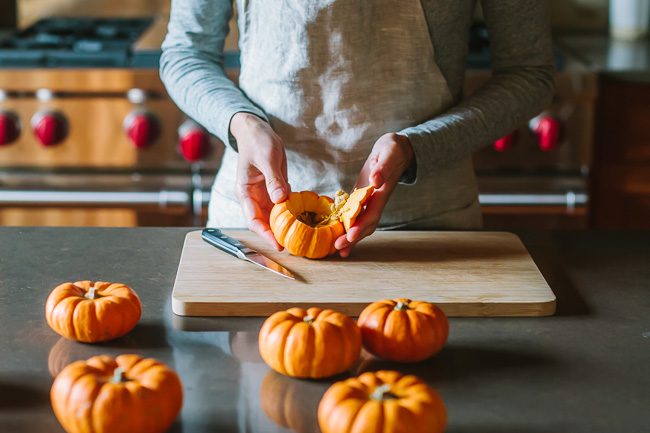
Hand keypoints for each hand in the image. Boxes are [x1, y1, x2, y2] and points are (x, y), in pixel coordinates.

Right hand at [230, 112, 289, 249]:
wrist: (258, 131)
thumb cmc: (257, 141)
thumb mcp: (266, 158)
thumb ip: (273, 179)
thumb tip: (280, 199)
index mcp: (245, 192)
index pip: (253, 220)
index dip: (265, 234)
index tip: (278, 244)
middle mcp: (254, 198)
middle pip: (265, 223)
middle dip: (278, 235)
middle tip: (295, 246)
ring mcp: (265, 195)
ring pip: (275, 217)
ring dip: (287, 226)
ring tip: (302, 237)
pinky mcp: (275, 190)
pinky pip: (285, 206)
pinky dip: (294, 212)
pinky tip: (306, 219)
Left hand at [335, 132, 414, 256]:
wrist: (395, 150)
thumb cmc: (392, 150)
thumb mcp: (389, 153)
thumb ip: (383, 167)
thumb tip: (375, 180)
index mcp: (382, 193)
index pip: (372, 214)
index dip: (361, 226)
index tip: (350, 235)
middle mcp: (376, 201)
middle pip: (366, 224)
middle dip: (353, 238)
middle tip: (339, 248)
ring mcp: (369, 201)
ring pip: (361, 223)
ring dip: (350, 237)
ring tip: (339, 250)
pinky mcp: (361, 198)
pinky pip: (355, 216)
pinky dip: (347, 226)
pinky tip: (338, 235)